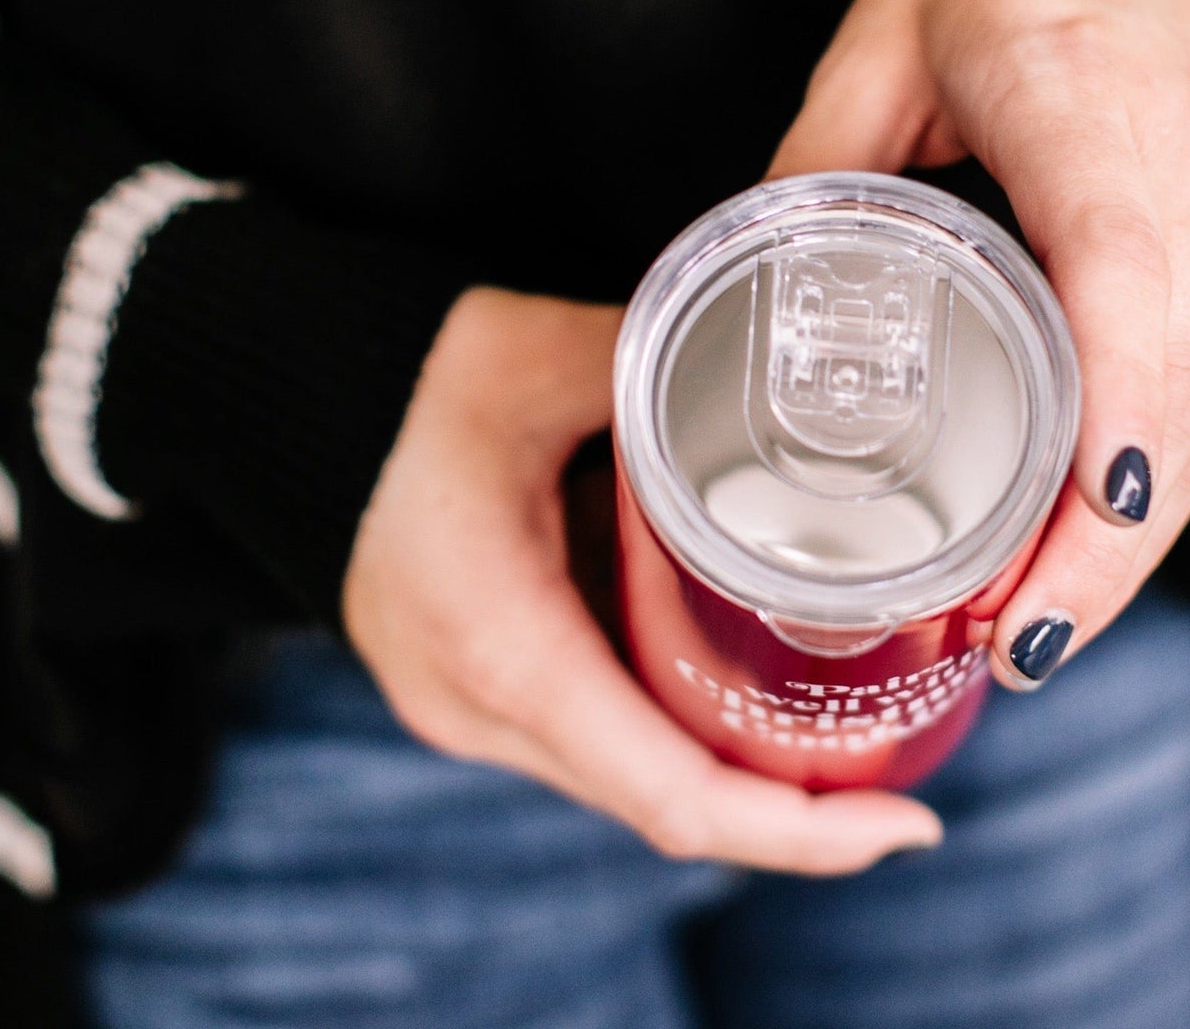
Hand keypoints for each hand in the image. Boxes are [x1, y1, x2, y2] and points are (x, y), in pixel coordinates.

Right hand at [343, 284, 942, 868]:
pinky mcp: (464, 689)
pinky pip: (588, 741)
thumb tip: (785, 368)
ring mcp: (461, 710)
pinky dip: (671, 735)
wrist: (284, 398)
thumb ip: (672, 376)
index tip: (905, 821)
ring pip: (624, 781)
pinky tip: (741, 699)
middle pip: (659, 804)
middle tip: (902, 788)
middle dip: (787, 816)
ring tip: (845, 751)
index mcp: (503, 640)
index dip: (798, 828)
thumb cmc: (406, 378)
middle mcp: (475, 706)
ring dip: (731, 780)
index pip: (670, 791)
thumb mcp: (549, 360)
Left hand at [771, 0, 1189, 687]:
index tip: (1077, 537)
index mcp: (1087, 96)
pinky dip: (1158, 473)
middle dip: (1108, 542)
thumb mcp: (874, 44)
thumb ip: (815, 171)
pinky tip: (1088, 541)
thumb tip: (736, 303)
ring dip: (1136, 534)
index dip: (1115, 412)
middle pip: (1182, 385)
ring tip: (1032, 625)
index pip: (1127, 274)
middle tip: (1007, 641)